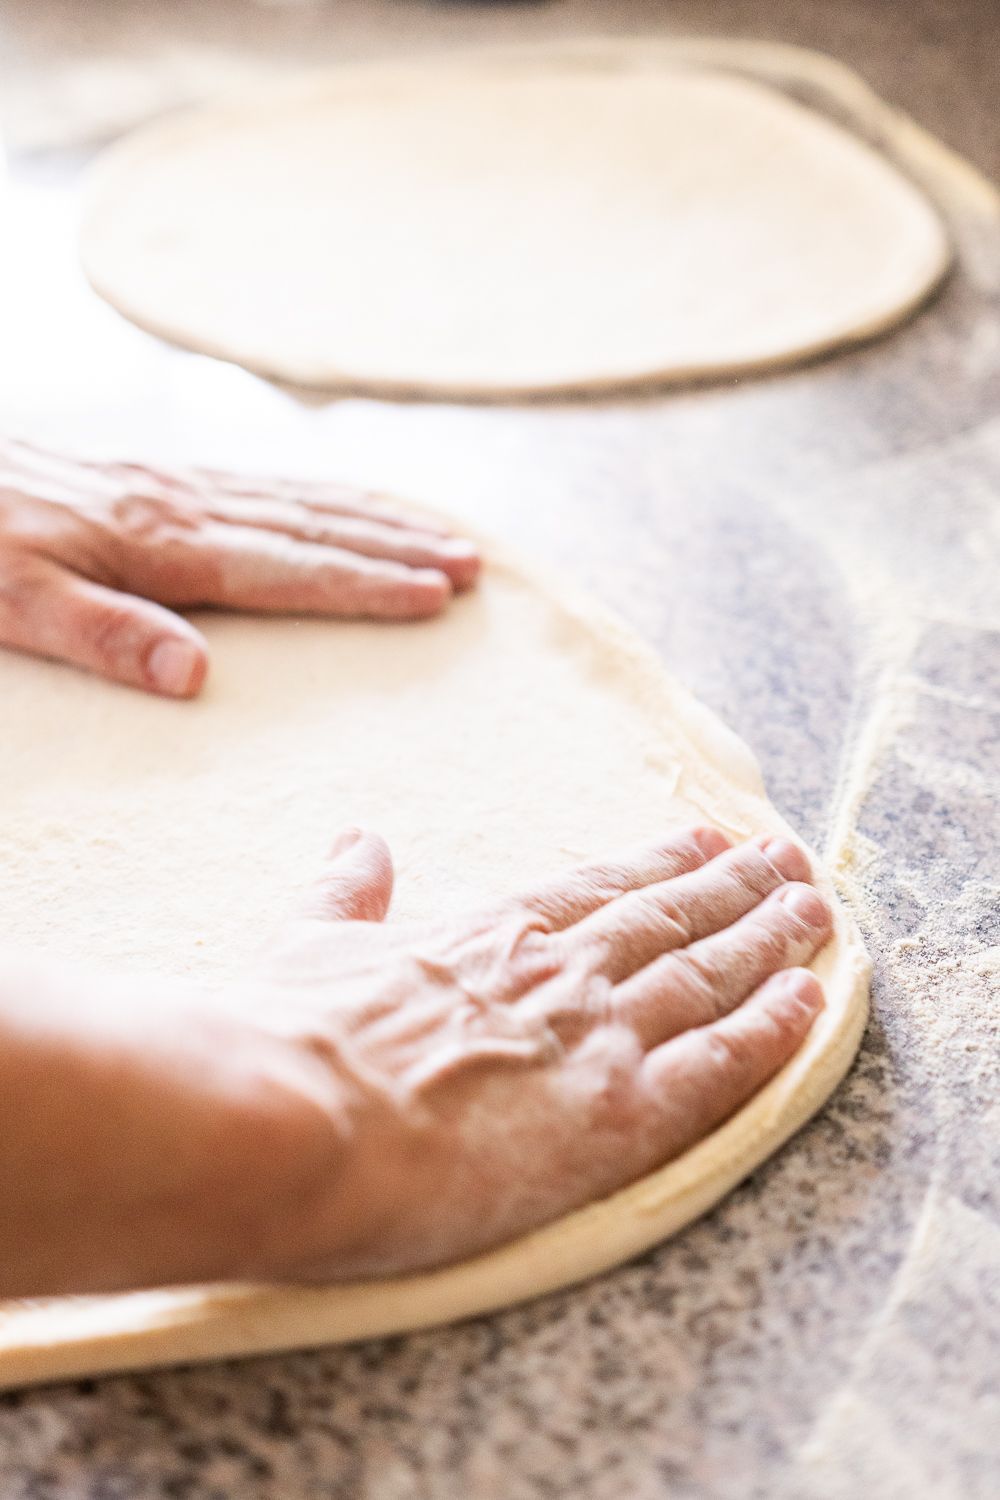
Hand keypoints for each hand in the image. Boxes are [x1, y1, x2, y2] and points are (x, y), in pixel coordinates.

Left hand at [0, 437, 479, 696]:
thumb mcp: (17, 604)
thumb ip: (105, 636)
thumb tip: (196, 677)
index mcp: (161, 545)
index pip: (286, 569)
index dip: (364, 584)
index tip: (433, 597)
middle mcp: (184, 507)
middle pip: (312, 528)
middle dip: (395, 548)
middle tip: (470, 567)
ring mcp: (176, 487)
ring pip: (298, 501)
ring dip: (374, 520)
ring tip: (441, 536)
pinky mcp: (159, 480)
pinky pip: (265, 486)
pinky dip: (323, 497)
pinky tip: (346, 506)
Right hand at [0, 826, 831, 1295]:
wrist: (289, 1115)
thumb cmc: (288, 1033)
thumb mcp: (309, 939)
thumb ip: (348, 890)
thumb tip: (360, 839)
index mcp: (489, 935)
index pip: (597, 889)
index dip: (658, 863)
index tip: (704, 841)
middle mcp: (560, 971)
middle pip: (671, 919)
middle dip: (736, 888)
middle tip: (789, 860)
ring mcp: (597, 1036)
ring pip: (709, 976)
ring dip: (769, 940)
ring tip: (815, 911)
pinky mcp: (620, 1115)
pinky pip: (721, 1064)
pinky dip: (773, 1029)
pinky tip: (811, 1000)